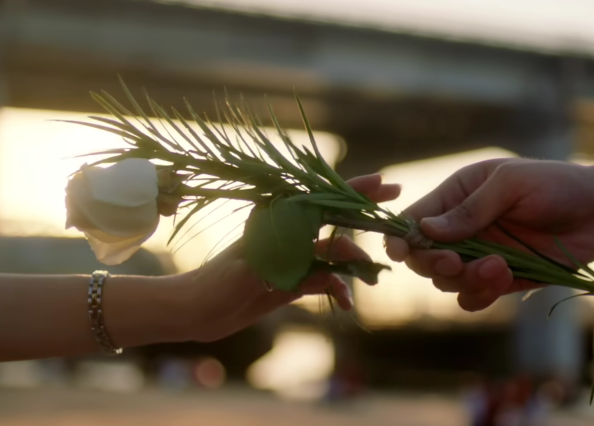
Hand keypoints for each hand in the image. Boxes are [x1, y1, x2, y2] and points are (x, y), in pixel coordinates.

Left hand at [177, 174, 400, 341]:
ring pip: (336, 256)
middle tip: (397, 224)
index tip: (382, 182)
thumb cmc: (217, 282)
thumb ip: (289, 261)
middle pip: (336, 224)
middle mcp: (290, 235)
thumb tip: (325, 260)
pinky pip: (325, 281)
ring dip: (355, 268)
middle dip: (366, 223)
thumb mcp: (251, 268)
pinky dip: (339, 290)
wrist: (197, 311)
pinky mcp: (292, 281)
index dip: (354, 190)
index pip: (322, 200)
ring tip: (372, 280)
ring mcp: (293, 259)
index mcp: (279, 221)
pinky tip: (346, 305)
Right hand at [385, 158, 593, 311]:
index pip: (414, 219)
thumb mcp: (510, 185)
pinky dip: (481, 294)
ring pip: (447, 282)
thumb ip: (470, 209)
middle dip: (434, 263)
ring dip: (466, 279)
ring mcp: (479, 256)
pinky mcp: (499, 281)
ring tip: (499, 267)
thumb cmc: (557, 184)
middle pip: (423, 257)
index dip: (403, 237)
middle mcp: (462, 228)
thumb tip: (425, 231)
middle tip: (456, 263)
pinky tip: (506, 277)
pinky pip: (473, 298)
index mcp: (457, 195)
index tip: (404, 251)